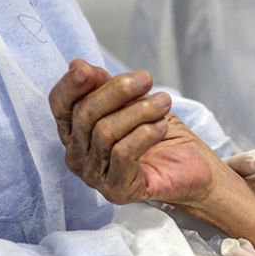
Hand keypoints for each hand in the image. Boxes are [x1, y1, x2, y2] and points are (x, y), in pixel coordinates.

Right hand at [49, 59, 226, 206]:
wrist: (194, 166)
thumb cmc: (161, 133)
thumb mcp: (131, 100)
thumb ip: (103, 86)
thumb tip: (78, 65)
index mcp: (76, 131)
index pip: (60, 104)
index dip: (71, 85)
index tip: (91, 70)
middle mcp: (78, 155)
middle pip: (84, 114)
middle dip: (116, 91)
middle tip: (146, 78)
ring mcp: (94, 176)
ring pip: (105, 132)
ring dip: (139, 111)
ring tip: (163, 103)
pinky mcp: (116, 190)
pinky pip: (122, 153)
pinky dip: (145, 134)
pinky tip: (162, 126)